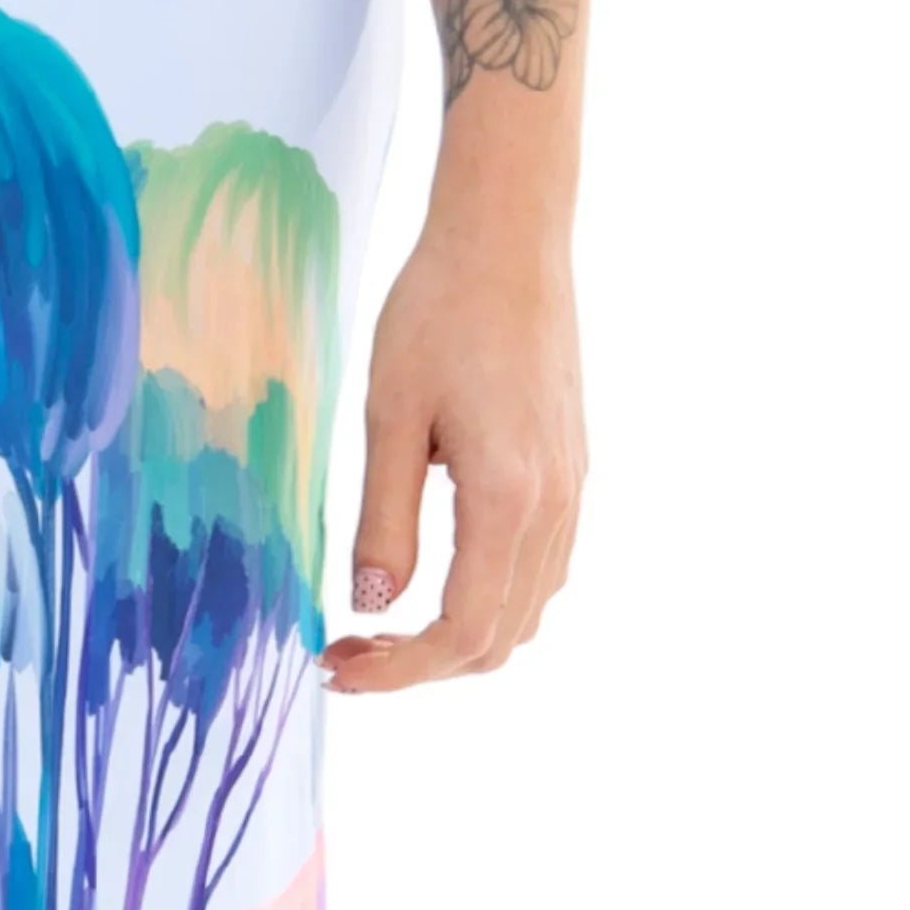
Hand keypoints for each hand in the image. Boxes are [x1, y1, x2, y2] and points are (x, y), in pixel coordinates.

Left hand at [324, 206, 584, 691]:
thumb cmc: (440, 310)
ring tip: (382, 622)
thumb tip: (372, 604)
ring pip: (526, 610)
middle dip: (422, 664)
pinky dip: (490, 598)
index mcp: (507, 497)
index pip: (462, 630)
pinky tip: (436, 574)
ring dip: (458, 636)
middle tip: (348, 649)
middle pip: (500, 637)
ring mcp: (570, 490)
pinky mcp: (570, 471)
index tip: (338, 668)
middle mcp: (554, 506)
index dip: (399, 670)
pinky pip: (541, 568)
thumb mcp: (389, 416)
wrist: (509, 239)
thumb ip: (383, 521)